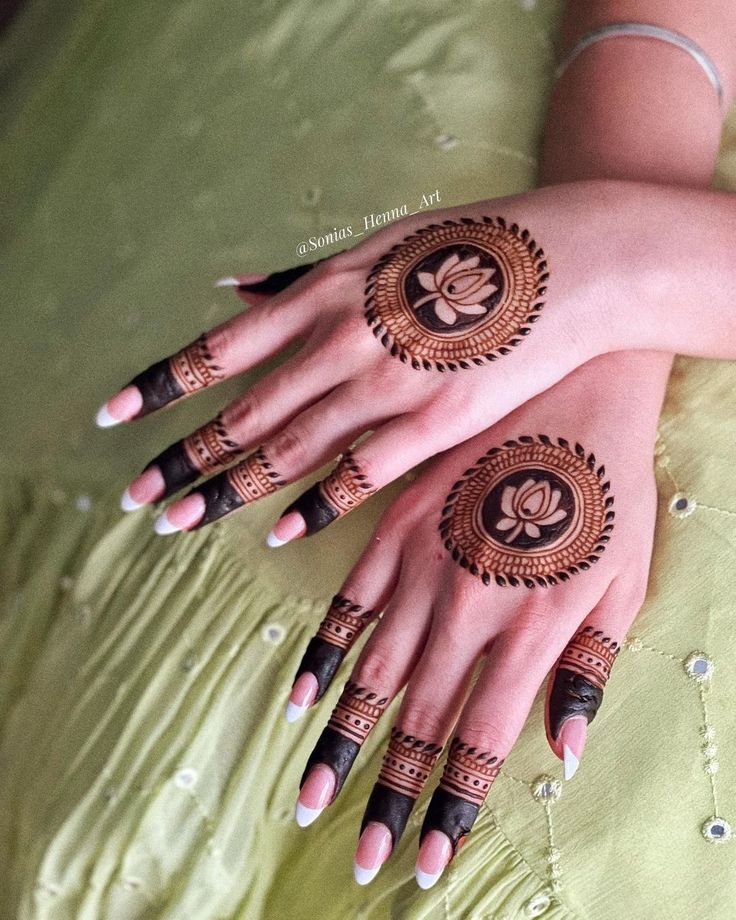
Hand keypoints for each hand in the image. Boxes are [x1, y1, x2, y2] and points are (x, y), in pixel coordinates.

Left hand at [96, 179, 734, 536]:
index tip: (114, 417)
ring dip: (227, 490)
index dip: (161, 386)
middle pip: (242, 412)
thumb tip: (231, 287)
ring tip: (178, 521)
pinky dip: (311, 505)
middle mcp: (342, 340)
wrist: (571, 267)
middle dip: (182, 457)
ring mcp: (385, 387)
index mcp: (325, 292)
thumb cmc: (472, 249)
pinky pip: (356, 476)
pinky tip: (275, 531)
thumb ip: (303, 276)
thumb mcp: (381, 243)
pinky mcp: (431, 427)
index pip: (220, 348)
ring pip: (287, 450)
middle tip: (134, 496)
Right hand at [285, 351, 665, 888]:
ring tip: (311, 795)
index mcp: (531, 628)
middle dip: (388, 795)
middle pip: (421, 722)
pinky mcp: (396, 527)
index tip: (419, 861)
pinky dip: (324, 654)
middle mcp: (467, 610)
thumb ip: (588, 666)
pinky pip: (349, 601)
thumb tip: (560, 749)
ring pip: (375, 675)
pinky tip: (301, 695)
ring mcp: (423, 567)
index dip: (448, 810)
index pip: (480, 743)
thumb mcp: (623, 578)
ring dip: (343, 743)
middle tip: (357, 853)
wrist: (570, 388)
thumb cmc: (608, 486)